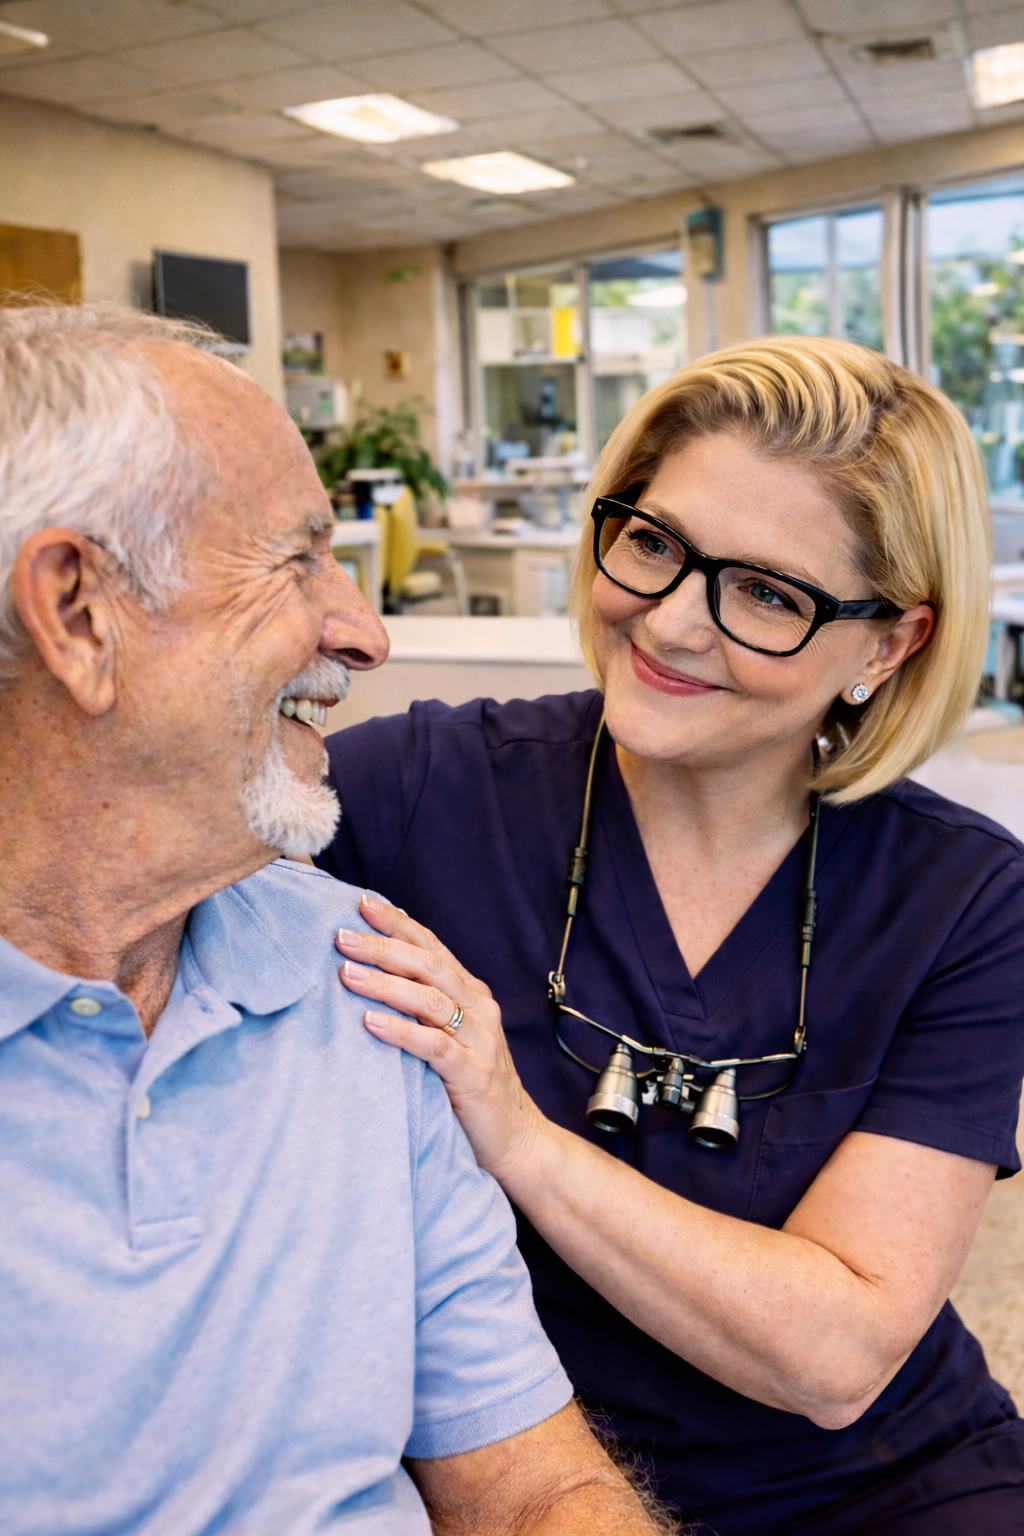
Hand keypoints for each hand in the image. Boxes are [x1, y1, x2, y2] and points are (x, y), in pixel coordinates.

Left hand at [336, 893, 545, 1178]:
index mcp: (471, 993)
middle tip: (341, 936)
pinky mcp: (473, 1073)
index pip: (431, 946)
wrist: (515, 1138)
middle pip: (428, 964)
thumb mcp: (449, 1037)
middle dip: (383, 946)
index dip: (397, 923)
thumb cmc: (469, 1086)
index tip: (360, 903)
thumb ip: (422, 1009)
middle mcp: (479, 1008)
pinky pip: (433, 1046)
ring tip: (346, 974)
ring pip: (429, 999)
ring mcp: (480, 1039)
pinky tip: (369, 1023)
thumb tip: (367, 977)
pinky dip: (400, 1031)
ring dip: (385, 984)